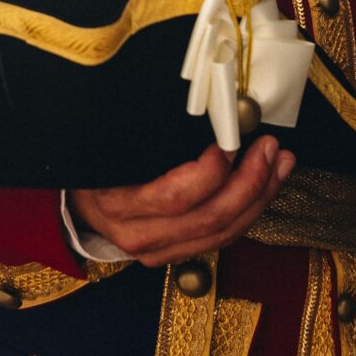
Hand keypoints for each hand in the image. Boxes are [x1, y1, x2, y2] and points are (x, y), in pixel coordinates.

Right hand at [67, 137, 292, 266]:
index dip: (210, 172)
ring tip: (280, 164)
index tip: (231, 140)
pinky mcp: (175, 256)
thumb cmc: (93, 162)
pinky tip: (266, 186)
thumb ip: (145, 130)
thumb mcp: (106, 143)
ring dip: (258, 197)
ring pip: (222, 233)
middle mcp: (140, 236)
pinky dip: (249, 212)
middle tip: (269, 148)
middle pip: (208, 218)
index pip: (174, 196)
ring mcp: (159, 252)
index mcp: (118, 204)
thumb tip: (202, 99)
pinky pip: (221, 239)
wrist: (75, 205)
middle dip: (249, 182)